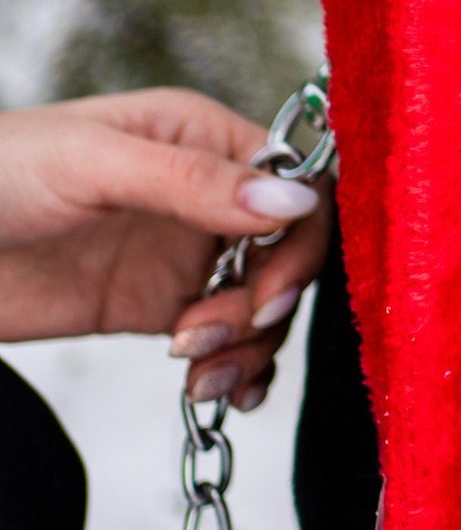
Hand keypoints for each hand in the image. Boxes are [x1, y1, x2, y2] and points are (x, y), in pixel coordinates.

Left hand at [0, 91, 331, 409]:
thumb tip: (293, 202)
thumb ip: (192, 182)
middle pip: (288, 253)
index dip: (299, 242)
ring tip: (198, 375)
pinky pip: (224, 341)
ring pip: (262, 304)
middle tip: (212, 335)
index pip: (296, 185)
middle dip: (266, 304)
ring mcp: (183, 254)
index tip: (266, 292)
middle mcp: (204, 194)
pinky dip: (235, 369)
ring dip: (248, 347)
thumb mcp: (92, 164)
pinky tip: (217, 391)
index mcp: (201, 137)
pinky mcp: (156, 308)